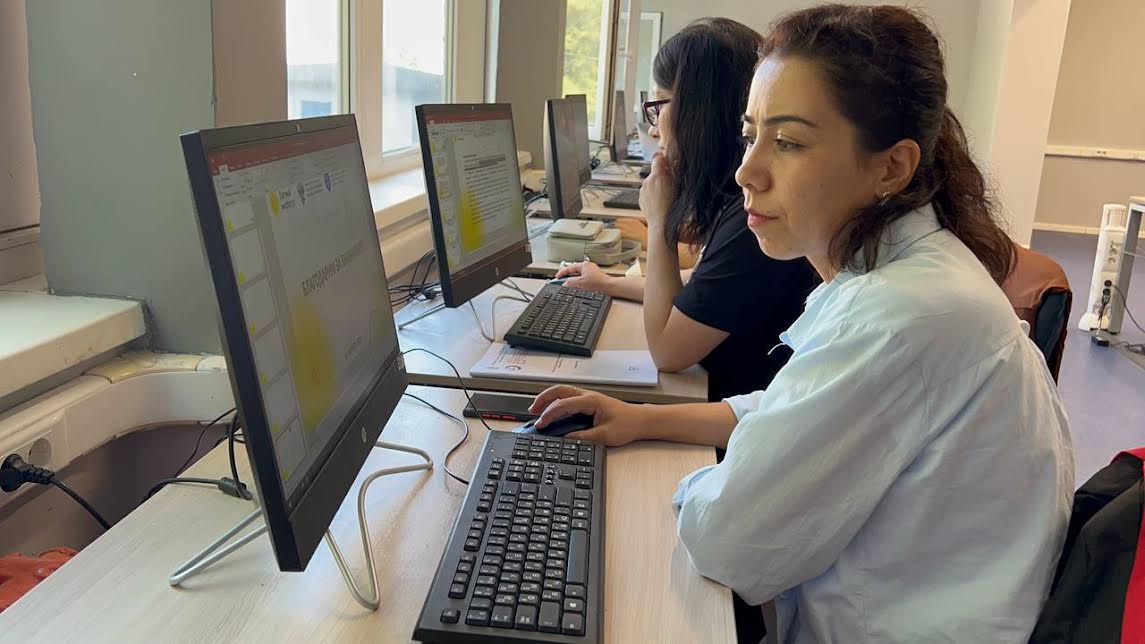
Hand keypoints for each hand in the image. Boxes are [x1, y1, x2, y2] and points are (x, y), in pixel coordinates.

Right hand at [529, 386, 646, 446]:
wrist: (641, 421)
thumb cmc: (628, 424)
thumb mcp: (604, 436)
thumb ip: (583, 438)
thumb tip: (565, 440)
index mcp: (590, 401)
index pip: (563, 404)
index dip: (549, 415)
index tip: (540, 424)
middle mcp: (588, 396)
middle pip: (559, 391)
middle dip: (543, 399)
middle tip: (532, 411)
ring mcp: (588, 398)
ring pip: (563, 393)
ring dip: (549, 399)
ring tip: (537, 410)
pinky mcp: (589, 403)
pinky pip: (568, 399)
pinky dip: (557, 403)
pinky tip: (552, 412)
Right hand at [555, 261, 612, 294]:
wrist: (610, 288)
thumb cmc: (598, 284)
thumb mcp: (580, 283)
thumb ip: (570, 282)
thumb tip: (564, 284)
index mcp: (584, 265)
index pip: (569, 267)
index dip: (561, 273)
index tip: (557, 277)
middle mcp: (588, 267)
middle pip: (574, 271)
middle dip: (567, 276)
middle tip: (561, 281)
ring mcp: (592, 272)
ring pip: (579, 275)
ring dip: (573, 280)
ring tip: (570, 285)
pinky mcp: (595, 278)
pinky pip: (584, 279)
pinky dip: (579, 283)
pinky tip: (579, 288)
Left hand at [639, 152, 674, 228]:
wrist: (661, 223)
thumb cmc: (672, 207)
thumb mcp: (678, 186)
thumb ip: (673, 173)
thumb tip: (671, 164)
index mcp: (657, 176)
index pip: (657, 158)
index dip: (663, 160)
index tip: (667, 163)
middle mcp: (647, 181)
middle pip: (654, 172)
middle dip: (661, 175)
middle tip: (670, 183)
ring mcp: (642, 190)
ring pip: (650, 183)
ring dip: (656, 186)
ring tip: (666, 196)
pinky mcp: (640, 198)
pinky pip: (647, 192)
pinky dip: (652, 194)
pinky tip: (659, 202)